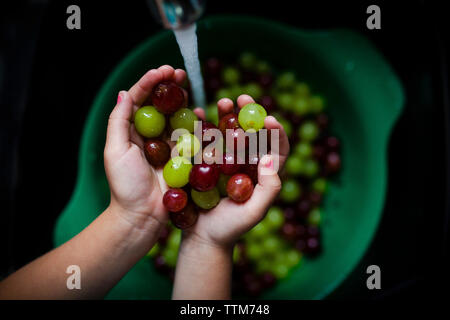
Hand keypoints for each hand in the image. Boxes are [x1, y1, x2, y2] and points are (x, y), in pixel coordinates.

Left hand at [104, 65, 186, 229]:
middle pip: (160, 103)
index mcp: (131, 131)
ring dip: (183, 99)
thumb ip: (119, 121)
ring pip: (176, 115)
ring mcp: (168, 145)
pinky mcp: (183, 156)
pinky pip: (191, 135)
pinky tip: (201, 112)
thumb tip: (125, 93)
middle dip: (169, 86)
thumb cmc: (125, 185)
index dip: (150, 82)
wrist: (142, 215)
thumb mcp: (115, 150)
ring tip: (189, 87)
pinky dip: (196, 122)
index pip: (140, 99)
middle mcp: (150, 134)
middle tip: (179, 73)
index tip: (163, 71)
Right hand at [183, 94, 289, 248]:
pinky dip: (203, 125)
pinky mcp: (206, 162)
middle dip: (250, 113)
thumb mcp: (254, 212)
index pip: (278, 149)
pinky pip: (206, 140)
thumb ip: (268, 189)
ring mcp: (226, 162)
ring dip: (228, 115)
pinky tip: (197, 113)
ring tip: (223, 102)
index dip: (277, 132)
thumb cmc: (230, 229)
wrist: (201, 238)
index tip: (268, 119)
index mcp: (264, 174)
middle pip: (253, 134)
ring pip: (230, 132)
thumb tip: (270, 158)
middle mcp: (247, 164)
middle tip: (243, 98)